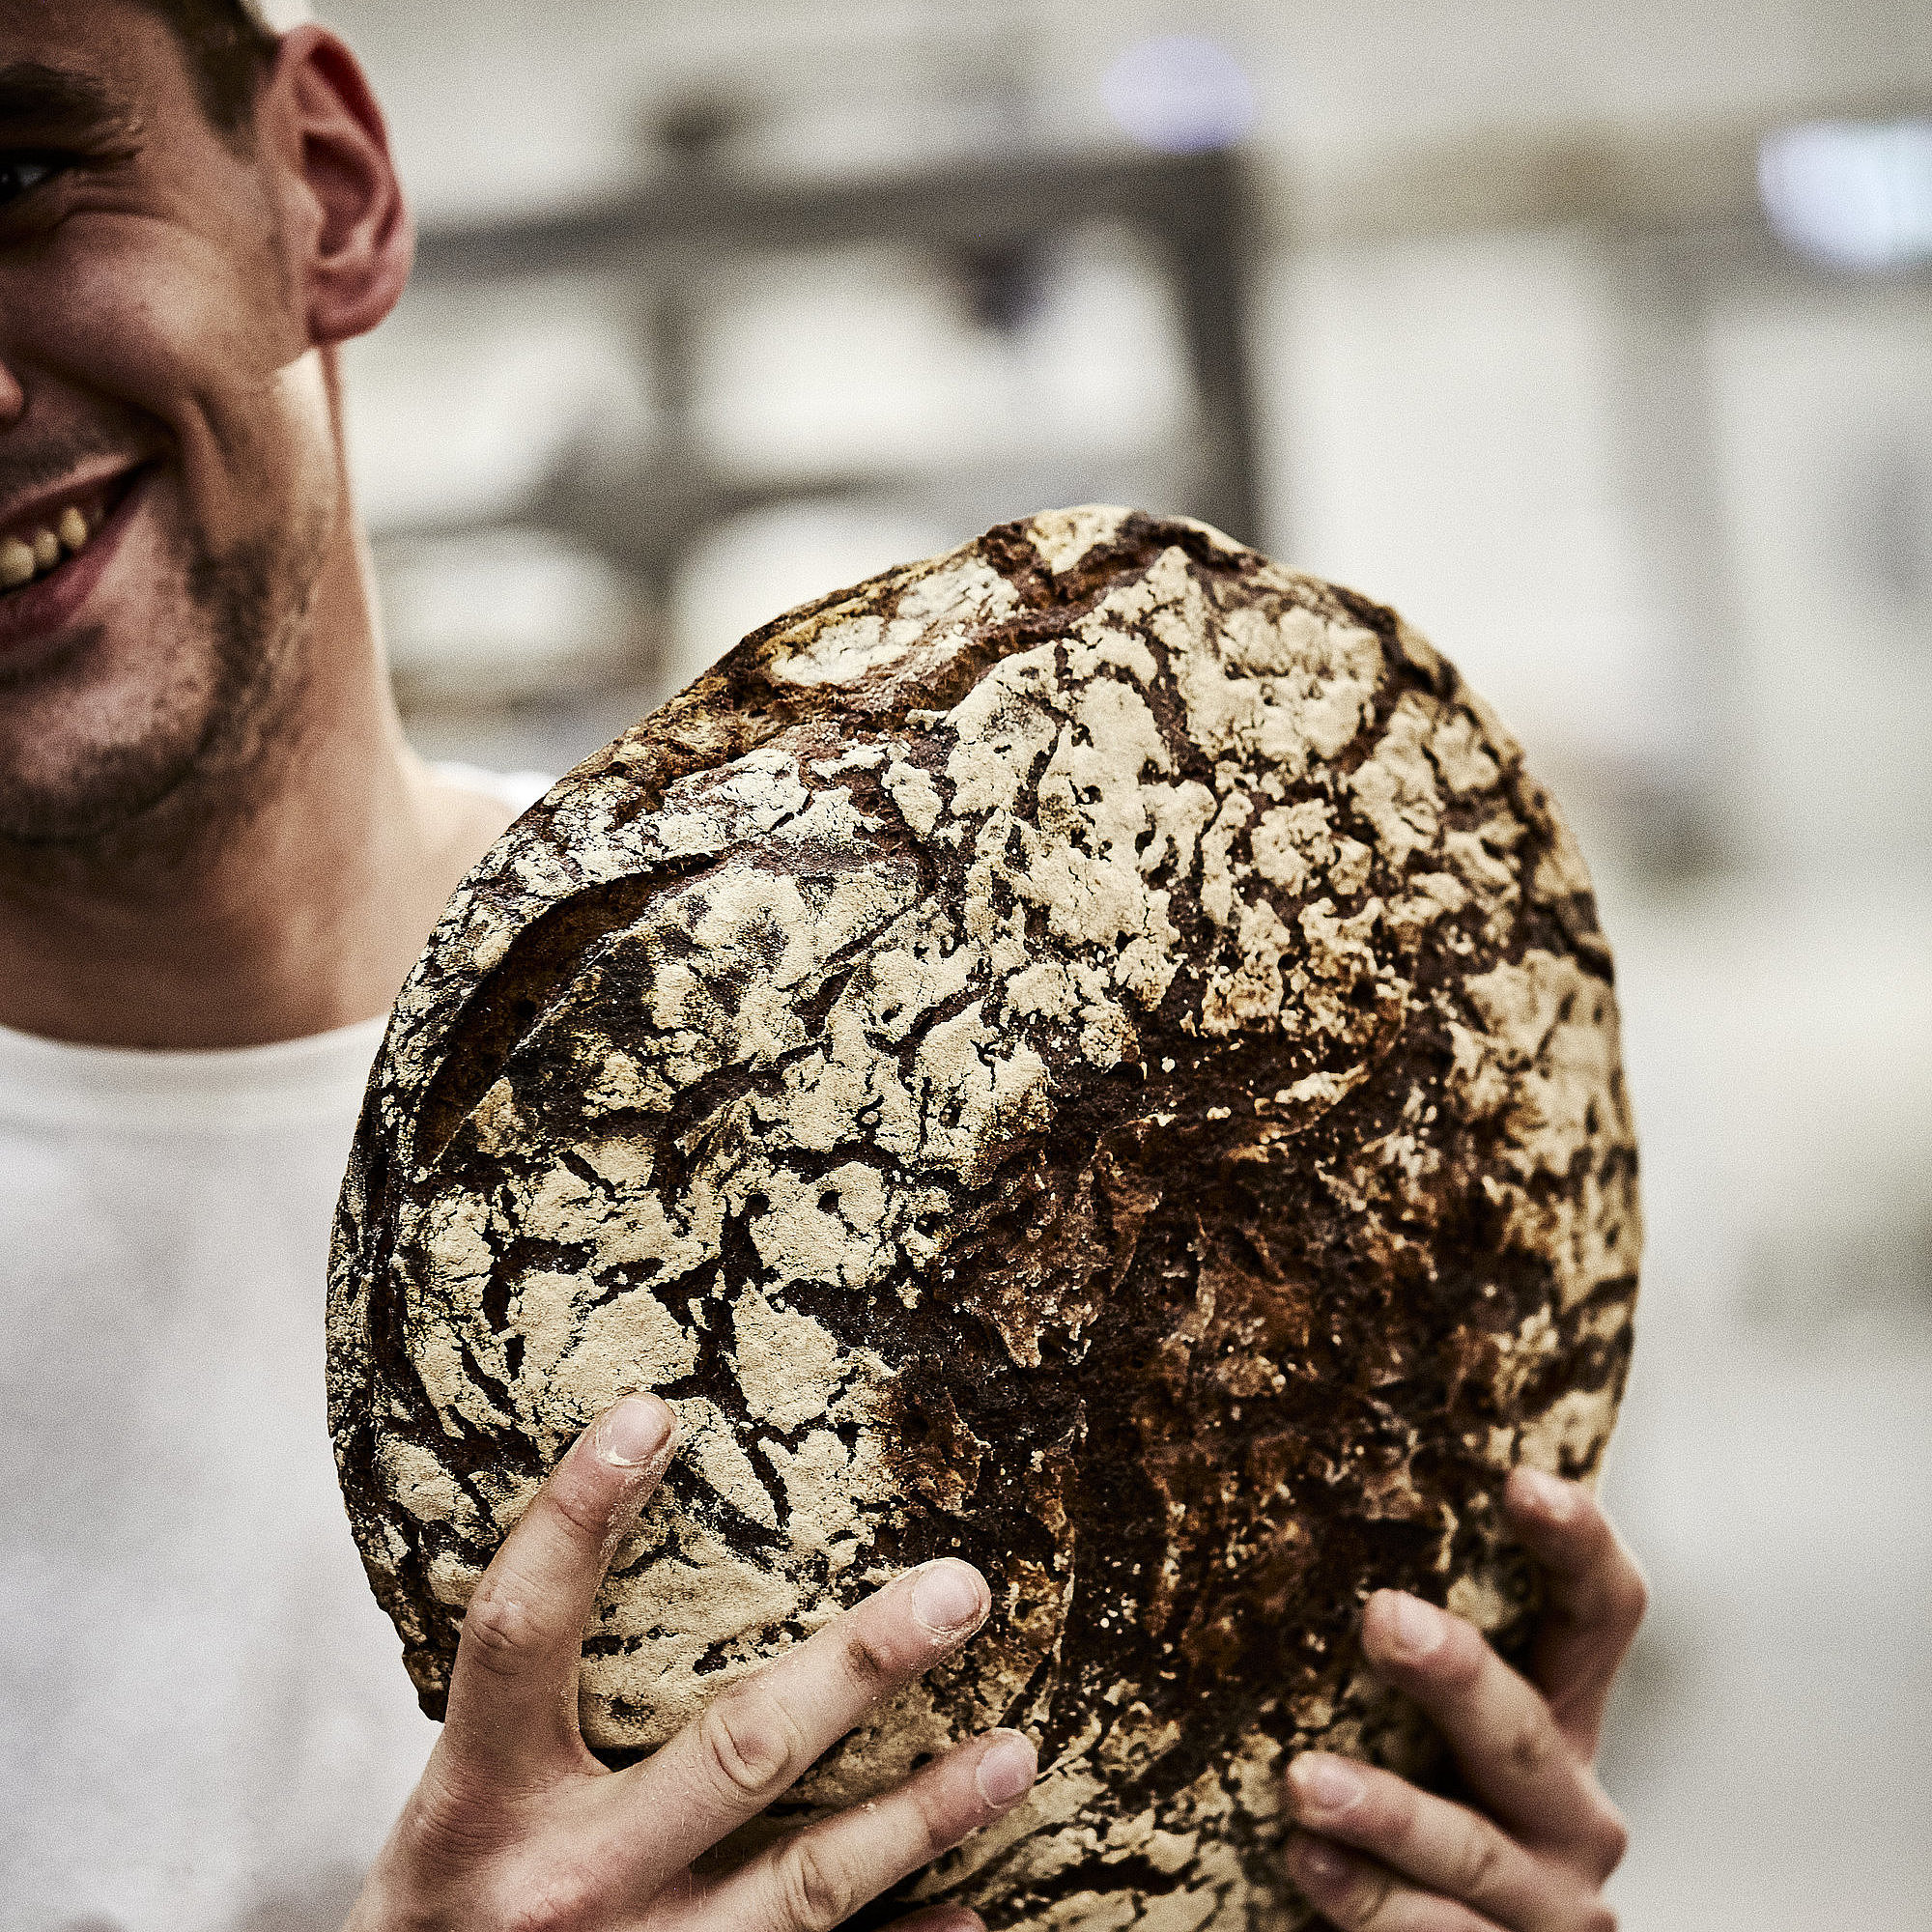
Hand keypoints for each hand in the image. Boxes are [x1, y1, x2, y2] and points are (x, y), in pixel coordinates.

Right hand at [346, 1395, 1035, 1931]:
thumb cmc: (443, 1911)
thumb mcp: (453, 1802)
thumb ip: (523, 1703)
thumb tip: (628, 1517)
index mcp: (480, 1803)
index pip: (519, 1631)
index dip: (573, 1518)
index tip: (650, 1414)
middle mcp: (564, 1884)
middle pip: (734, 1752)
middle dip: (860, 1665)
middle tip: (961, 1590)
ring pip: (808, 1886)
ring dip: (924, 1815)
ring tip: (1017, 1751)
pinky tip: (974, 1915)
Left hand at [1282, 1467, 1646, 1931]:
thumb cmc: (1410, 1808)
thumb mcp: (1423, 1730)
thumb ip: (1402, 1655)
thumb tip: (1293, 1519)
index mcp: (1560, 1720)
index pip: (1599, 1616)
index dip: (1578, 1547)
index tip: (1519, 1483)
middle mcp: (1572, 1810)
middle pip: (1527, 1730)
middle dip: (1458, 1675)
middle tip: (1383, 1617)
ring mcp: (1549, 1904)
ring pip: (1470, 1850)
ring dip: (1386, 1811)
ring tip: (1302, 1782)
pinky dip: (1368, 1902)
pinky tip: (1309, 1861)